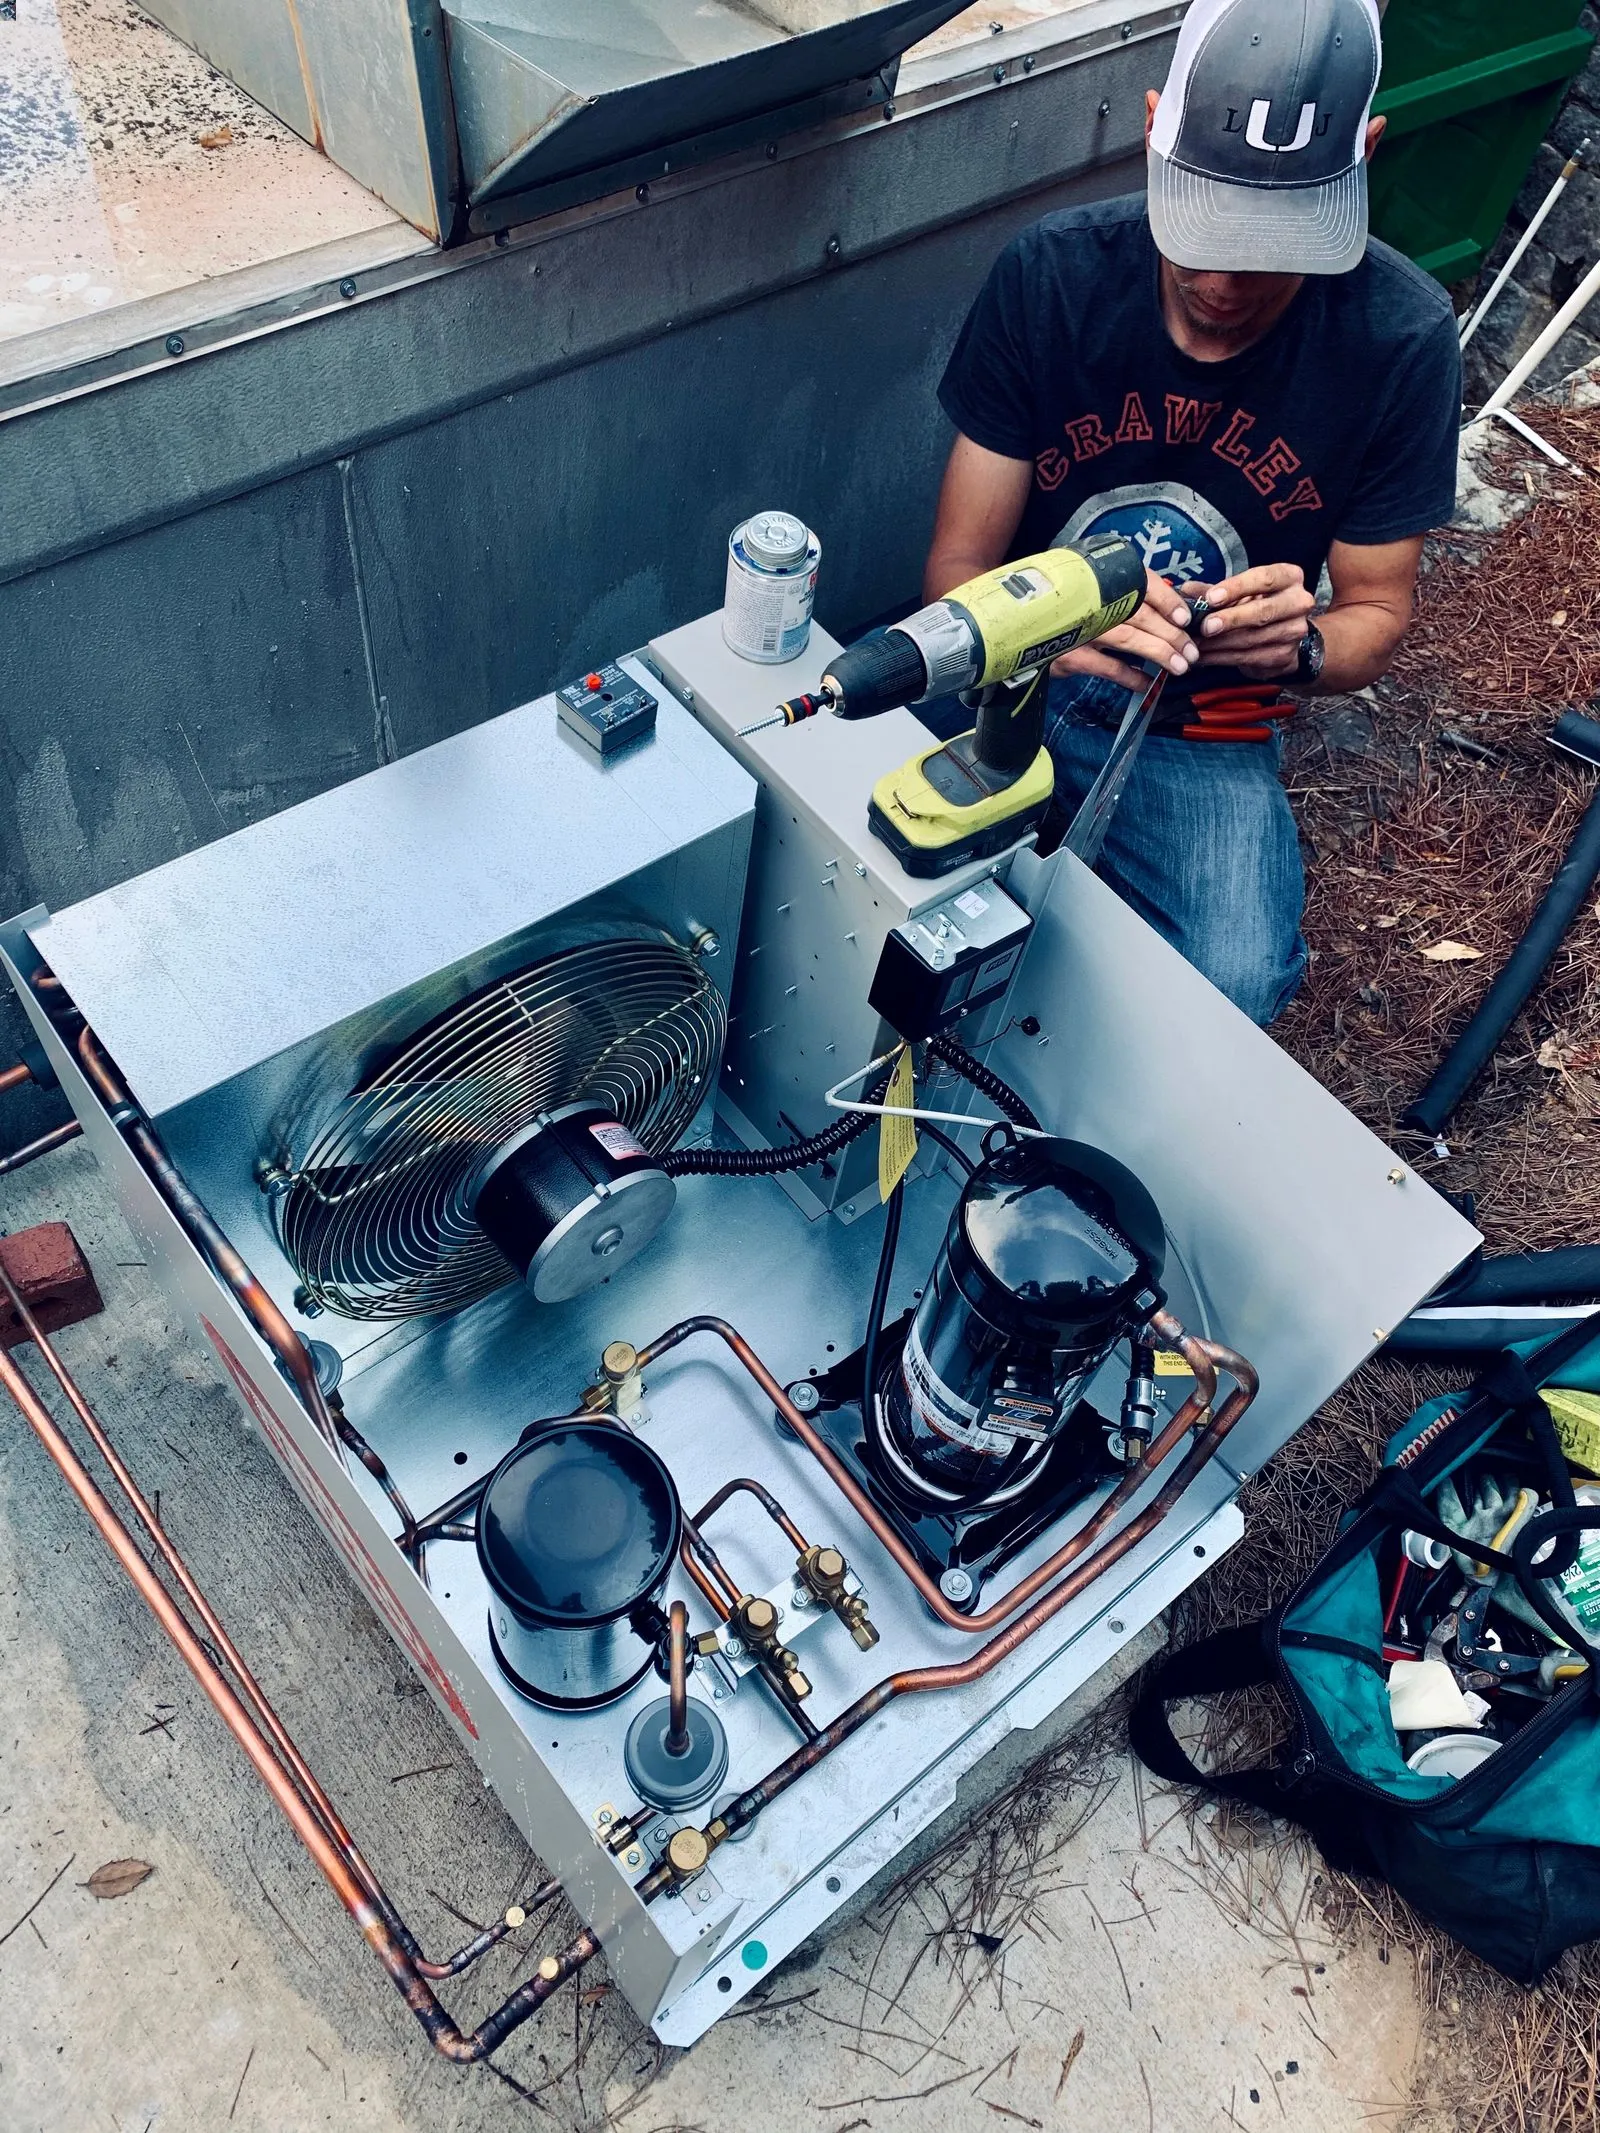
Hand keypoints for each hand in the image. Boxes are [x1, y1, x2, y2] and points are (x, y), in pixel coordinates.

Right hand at [1051, 568, 1199, 687]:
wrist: (1016, 629)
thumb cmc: (1063, 614)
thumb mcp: (1089, 598)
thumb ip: (1122, 599)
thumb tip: (1168, 610)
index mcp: (1099, 581)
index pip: (1141, 582)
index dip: (1167, 599)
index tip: (1186, 617)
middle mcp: (1090, 601)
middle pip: (1141, 615)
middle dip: (1171, 634)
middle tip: (1191, 651)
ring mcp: (1079, 629)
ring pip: (1128, 638)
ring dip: (1158, 653)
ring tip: (1179, 666)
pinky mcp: (1069, 656)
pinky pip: (1108, 667)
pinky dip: (1130, 676)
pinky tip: (1146, 683)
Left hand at [1182, 563, 1316, 678]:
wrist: (1286, 634)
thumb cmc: (1258, 605)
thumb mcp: (1240, 592)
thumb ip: (1214, 590)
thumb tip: (1186, 589)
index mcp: (1289, 577)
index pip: (1264, 579)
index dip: (1236, 588)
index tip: (1211, 598)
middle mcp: (1299, 602)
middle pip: (1262, 612)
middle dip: (1230, 620)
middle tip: (1205, 626)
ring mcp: (1295, 631)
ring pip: (1253, 638)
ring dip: (1220, 643)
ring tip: (1195, 643)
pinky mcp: (1285, 655)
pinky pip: (1249, 657)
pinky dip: (1223, 658)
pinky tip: (1205, 656)